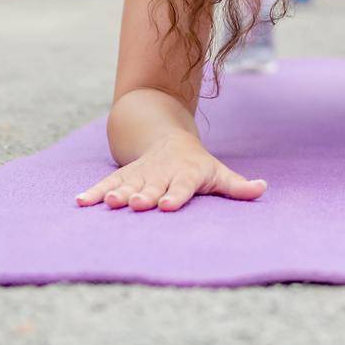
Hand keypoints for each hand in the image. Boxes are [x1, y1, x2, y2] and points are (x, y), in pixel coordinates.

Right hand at [75, 134, 266, 212]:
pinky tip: (81, 202)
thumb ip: (237, 185)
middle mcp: (161, 173)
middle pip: (153, 186)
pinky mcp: (123, 175)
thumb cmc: (197, 165)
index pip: (182, 185)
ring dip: (117, 193)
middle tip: (135, 205)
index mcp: (186, 173)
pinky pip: (107, 183)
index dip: (175, 195)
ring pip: (128, 184)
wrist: (167, 138)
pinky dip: (94, 192)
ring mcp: (141, 174)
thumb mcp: (218, 172)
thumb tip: (263, 188)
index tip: (167, 206)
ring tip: (108, 203)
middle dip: (144, 195)